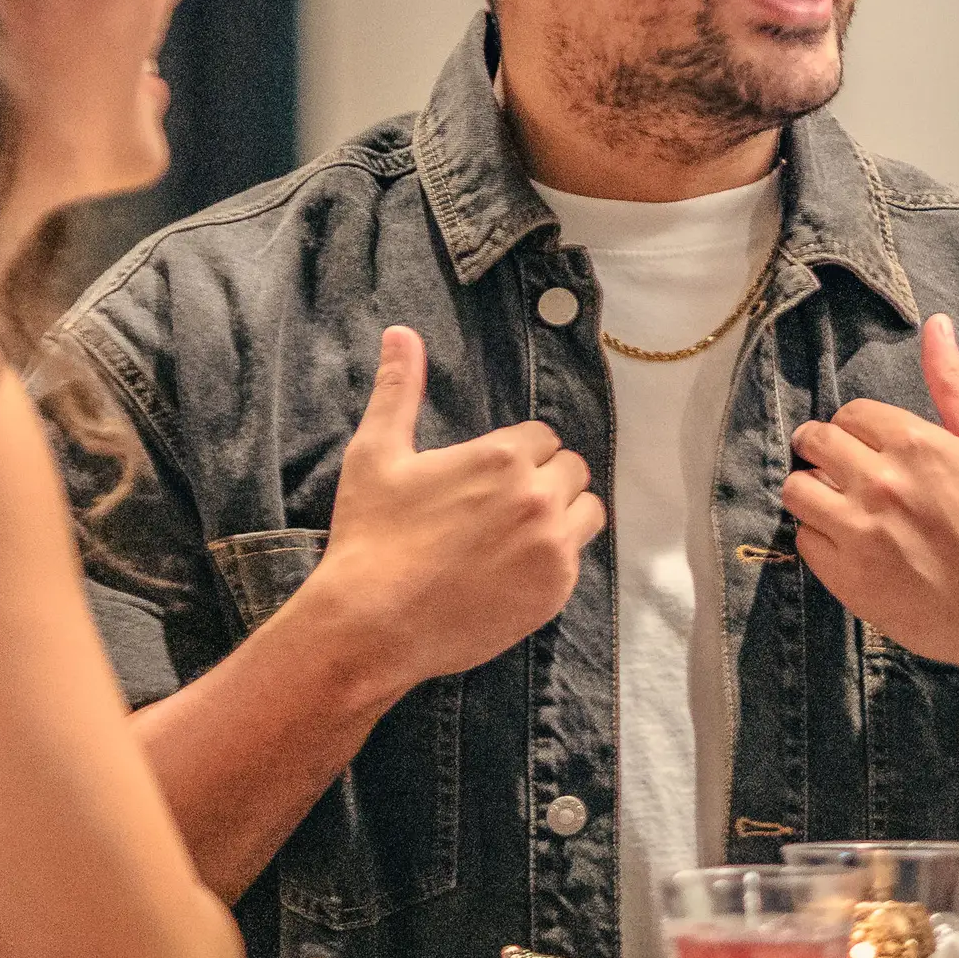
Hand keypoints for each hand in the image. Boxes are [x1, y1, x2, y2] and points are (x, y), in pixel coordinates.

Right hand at [313, 327, 603, 696]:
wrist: (371, 624)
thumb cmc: (371, 537)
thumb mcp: (376, 454)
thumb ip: (398, 390)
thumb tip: (401, 333)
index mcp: (503, 456)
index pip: (542, 438)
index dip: (516, 455)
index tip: (488, 479)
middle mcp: (538, 496)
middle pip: (571, 470)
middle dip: (544, 480)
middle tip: (501, 508)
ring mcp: (552, 546)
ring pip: (587, 511)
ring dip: (563, 515)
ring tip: (519, 535)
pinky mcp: (556, 591)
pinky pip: (579, 559)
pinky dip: (555, 559)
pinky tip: (514, 570)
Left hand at [781, 316, 958, 688]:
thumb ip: (954, 385)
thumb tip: (936, 326)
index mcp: (914, 443)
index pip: (850, 414)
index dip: (858, 428)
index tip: (870, 447)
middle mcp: (878, 482)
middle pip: (814, 443)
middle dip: (825, 451)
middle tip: (845, 471)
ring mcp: (858, 532)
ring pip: (798, 491)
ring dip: (814, 493)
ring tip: (843, 507)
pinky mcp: (848, 579)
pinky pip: (804, 543)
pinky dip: (821, 540)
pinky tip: (853, 546)